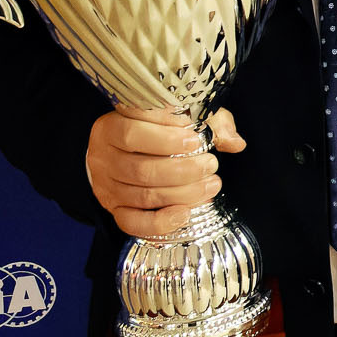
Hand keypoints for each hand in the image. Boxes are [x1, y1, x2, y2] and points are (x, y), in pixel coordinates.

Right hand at [85, 105, 245, 237]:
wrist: (125, 149)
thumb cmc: (157, 127)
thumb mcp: (183, 114)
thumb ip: (210, 122)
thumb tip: (234, 142)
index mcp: (112, 126)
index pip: (133, 132)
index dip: (165, 138)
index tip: (196, 140)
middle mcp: (103, 157)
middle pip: (141, 169)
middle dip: (183, 170)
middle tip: (211, 165)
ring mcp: (106, 185)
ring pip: (142, 195)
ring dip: (182, 194)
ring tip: (210, 185)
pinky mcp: (114, 209)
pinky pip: (132, 222)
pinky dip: (159, 222)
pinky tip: (184, 214)